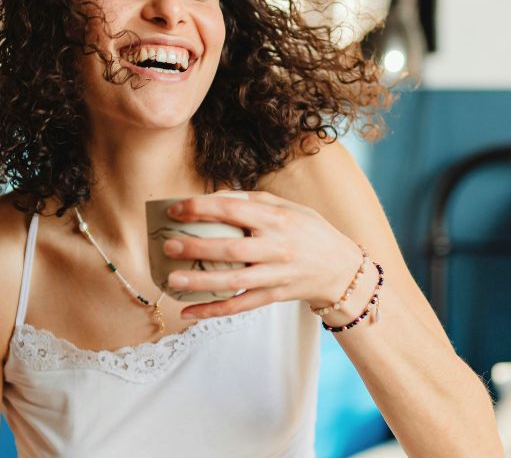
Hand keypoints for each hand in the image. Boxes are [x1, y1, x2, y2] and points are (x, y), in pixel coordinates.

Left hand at [163, 191, 362, 318]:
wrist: (342, 269)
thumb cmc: (310, 231)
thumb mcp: (289, 207)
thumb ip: (253, 201)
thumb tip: (214, 197)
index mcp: (277, 219)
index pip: (234, 210)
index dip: (201, 208)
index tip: (175, 210)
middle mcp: (277, 247)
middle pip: (231, 248)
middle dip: (197, 247)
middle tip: (168, 245)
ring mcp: (276, 275)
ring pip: (234, 281)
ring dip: (201, 282)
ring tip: (172, 280)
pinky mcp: (274, 296)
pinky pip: (240, 306)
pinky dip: (213, 311)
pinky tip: (188, 312)